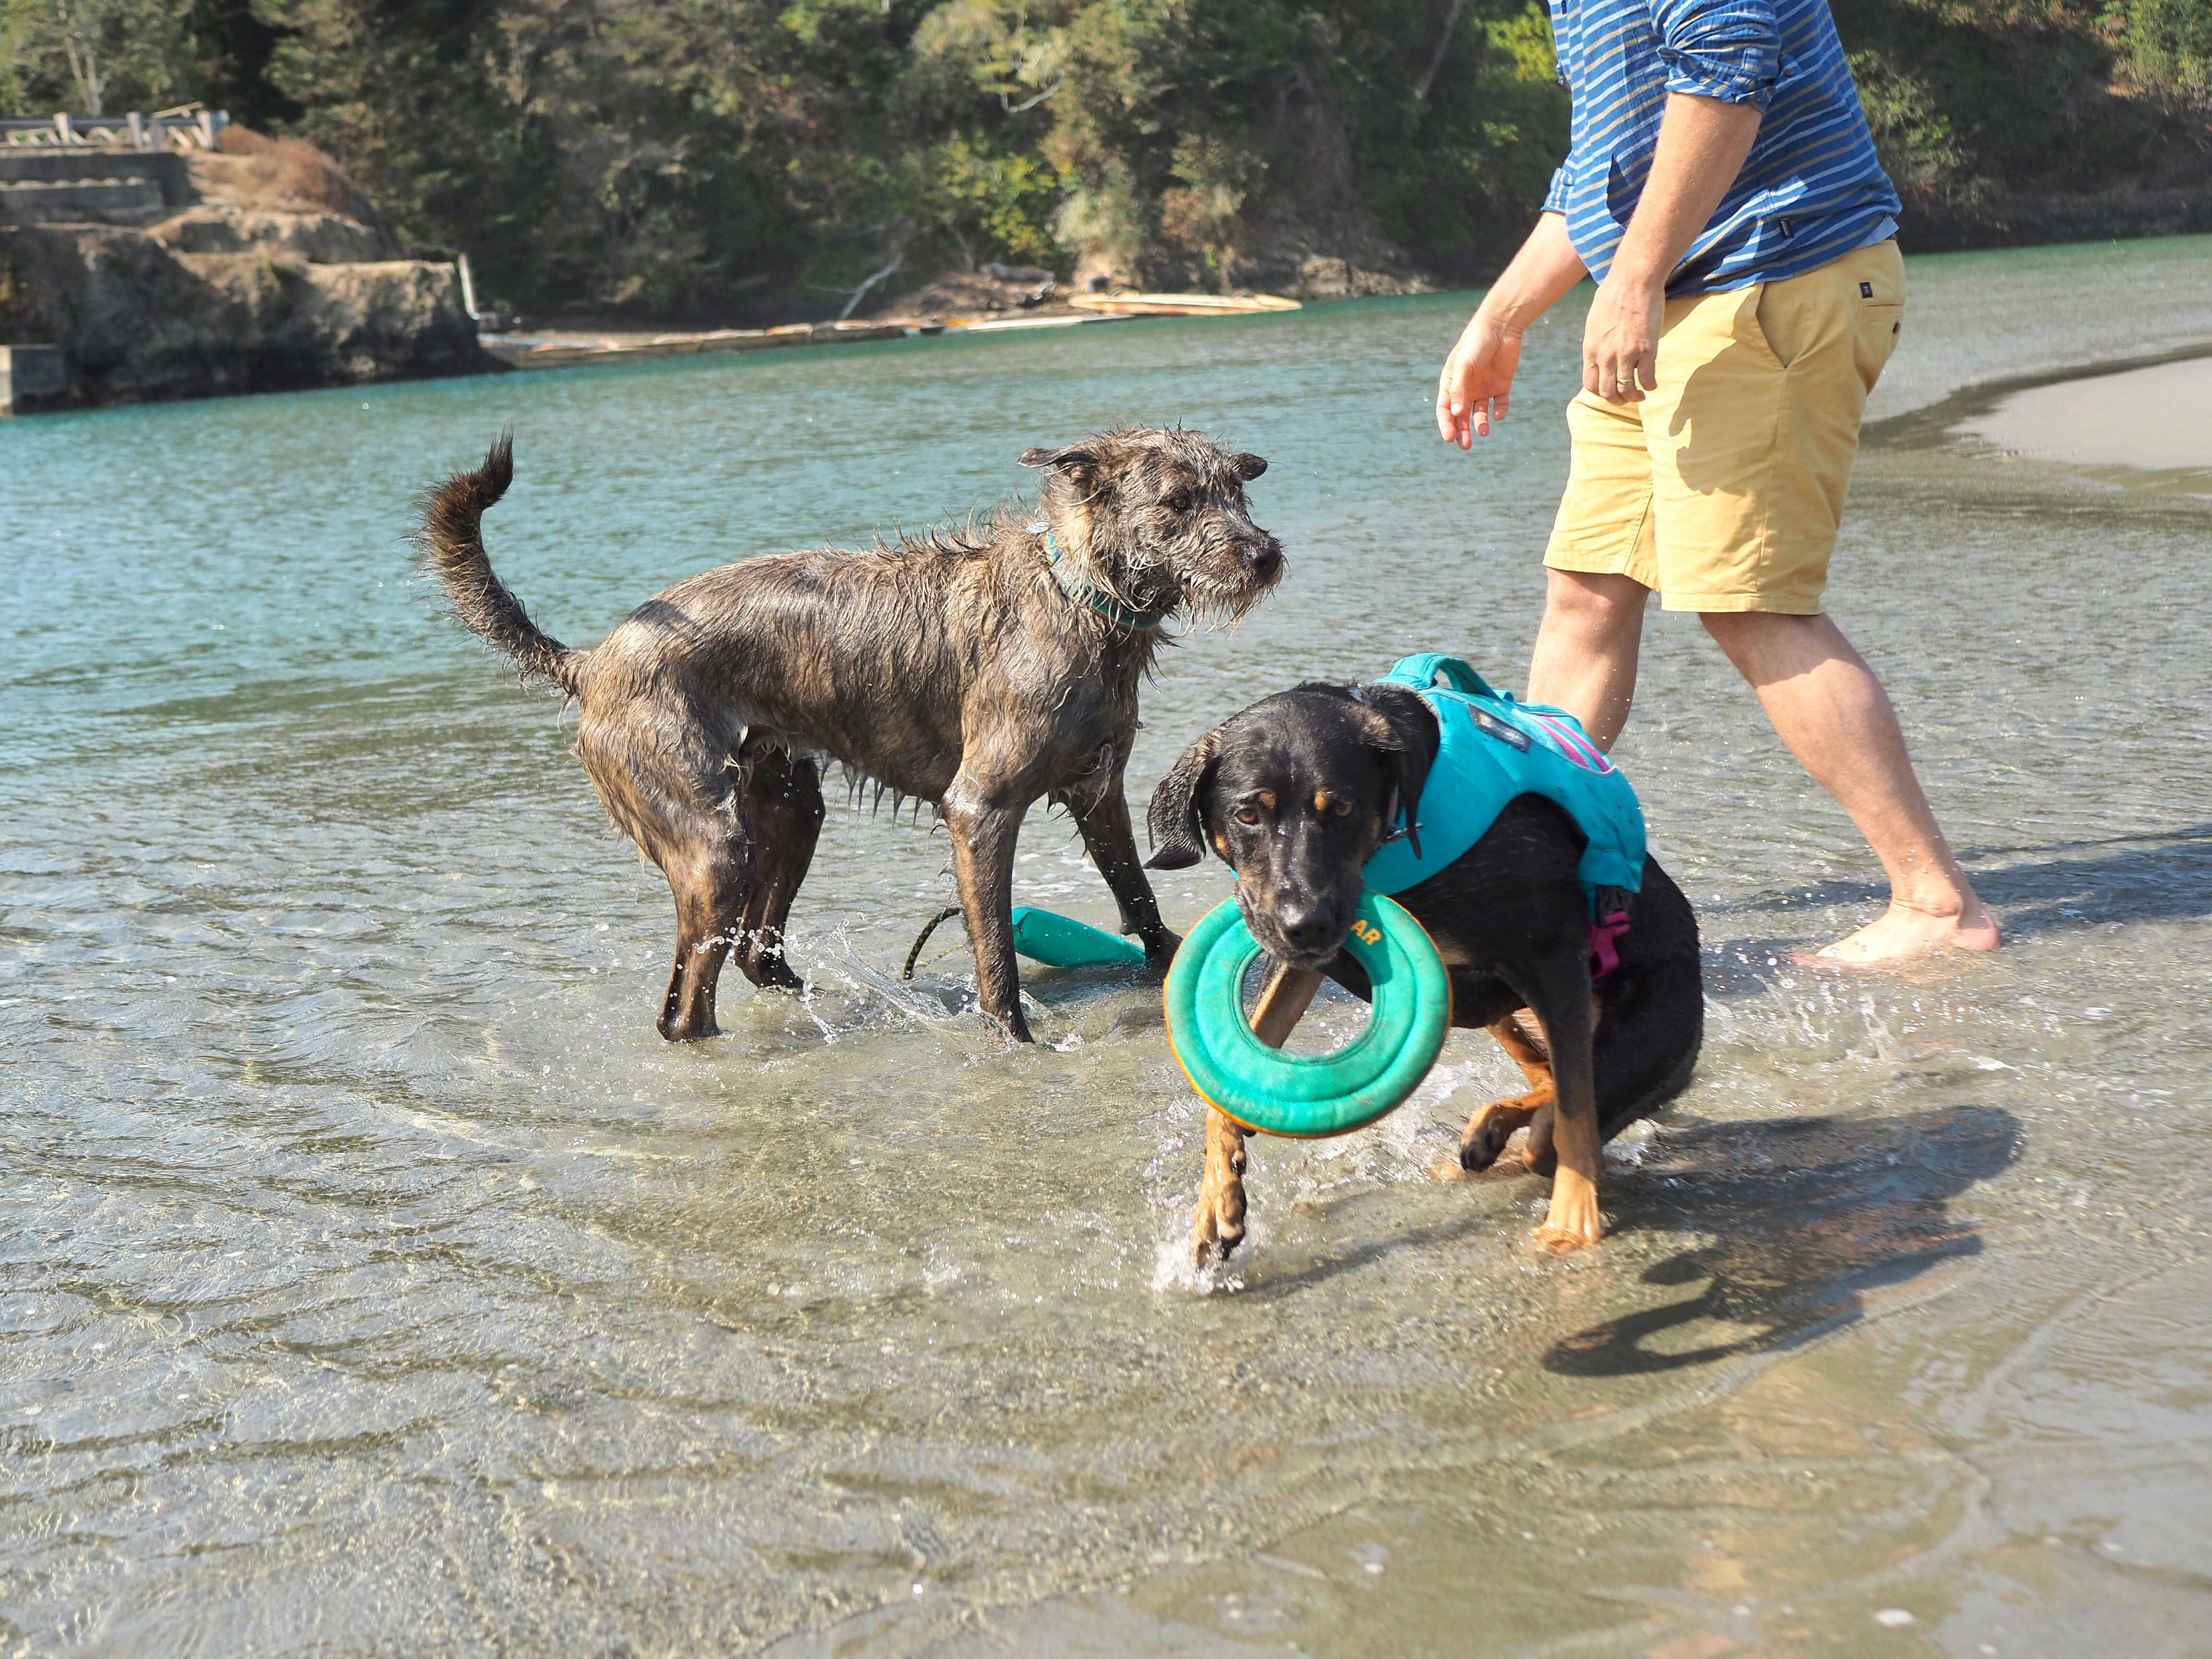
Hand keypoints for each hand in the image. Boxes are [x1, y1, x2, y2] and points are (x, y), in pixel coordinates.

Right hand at [1436, 311, 1524, 446]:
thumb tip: (1456, 414)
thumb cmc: (1476, 343)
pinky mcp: (1501, 386)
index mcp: (1452, 383)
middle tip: (1465, 446)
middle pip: (1462, 416)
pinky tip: (1498, 415)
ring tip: (1484, 431)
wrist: (1501, 327)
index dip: (1446, 424)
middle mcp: (1466, 388)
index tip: (1449, 438)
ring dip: (1480, 424)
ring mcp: (1484, 388)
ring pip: (1480, 413)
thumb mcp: (1464, 365)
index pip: (1445, 409)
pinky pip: (1500, 405)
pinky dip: (1499, 412)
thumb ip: (1459, 389)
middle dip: (1462, 431)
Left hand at [1581, 274, 1663, 402]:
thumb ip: (1596, 339)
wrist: (1633, 280)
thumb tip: (1599, 347)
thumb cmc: (1613, 293)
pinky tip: (1652, 384)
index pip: (1590, 384)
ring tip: (1640, 395)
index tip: (1610, 390)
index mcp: (1590, 349)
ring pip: (1626, 390)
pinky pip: (1647, 379)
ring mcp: (1625, 355)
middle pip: (1607, 392)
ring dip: (1634, 397)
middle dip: (1617, 399)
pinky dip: (1650, 385)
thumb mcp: (1595, 320)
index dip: (1600, 392)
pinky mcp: (1646, 350)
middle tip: (1626, 397)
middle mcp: (1605, 356)